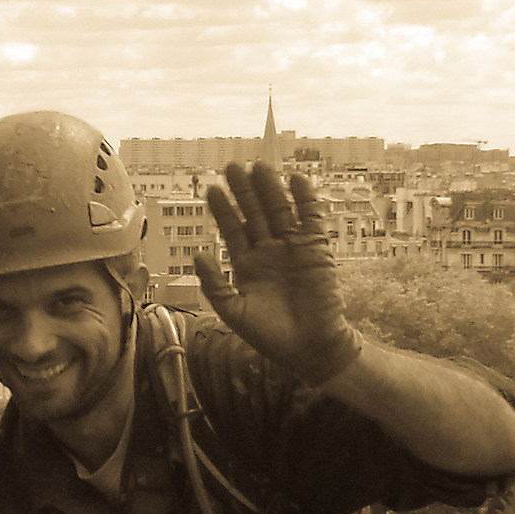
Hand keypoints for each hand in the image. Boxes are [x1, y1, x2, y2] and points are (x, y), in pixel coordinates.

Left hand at [192, 161, 361, 384]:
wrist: (308, 347)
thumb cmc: (269, 335)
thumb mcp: (234, 312)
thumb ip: (215, 285)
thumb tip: (198, 254)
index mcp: (246, 263)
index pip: (232, 229)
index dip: (223, 209)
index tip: (212, 189)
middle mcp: (268, 250)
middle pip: (254, 213)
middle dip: (244, 191)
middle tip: (233, 167)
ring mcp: (292, 247)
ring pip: (279, 210)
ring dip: (270, 188)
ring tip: (260, 166)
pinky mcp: (316, 248)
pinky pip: (311, 218)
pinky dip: (306, 199)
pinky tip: (297, 180)